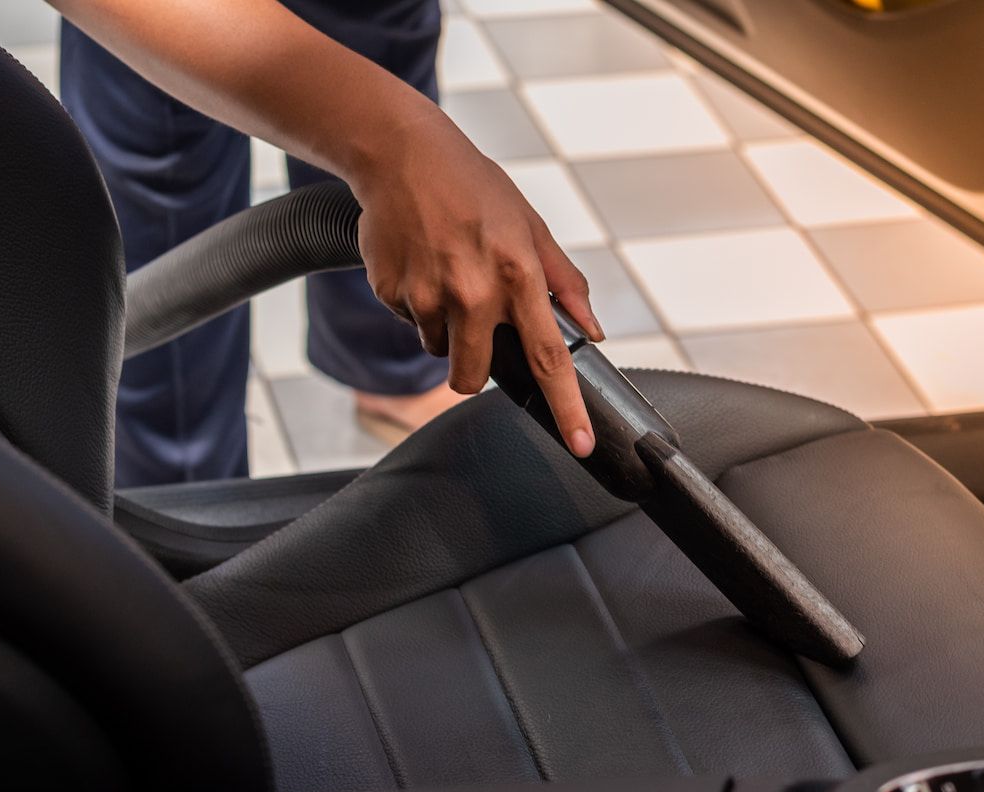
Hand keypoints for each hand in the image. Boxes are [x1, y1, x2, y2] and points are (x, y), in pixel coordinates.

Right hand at [353, 114, 603, 455]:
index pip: (549, 357)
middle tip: (473, 323)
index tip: (581, 444)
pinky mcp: (391, 290)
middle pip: (472, 377)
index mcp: (517, 274)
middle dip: (473, 367)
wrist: (402, 154)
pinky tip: (421, 262)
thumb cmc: (474, 188)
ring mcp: (428, 293)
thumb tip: (592, 330)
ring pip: (438, 350)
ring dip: (444, 328)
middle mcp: (473, 290)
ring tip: (446, 274)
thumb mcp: (531, 226)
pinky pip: (410, 322)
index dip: (567, 407)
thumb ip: (564, 283)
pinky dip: (416, 303)